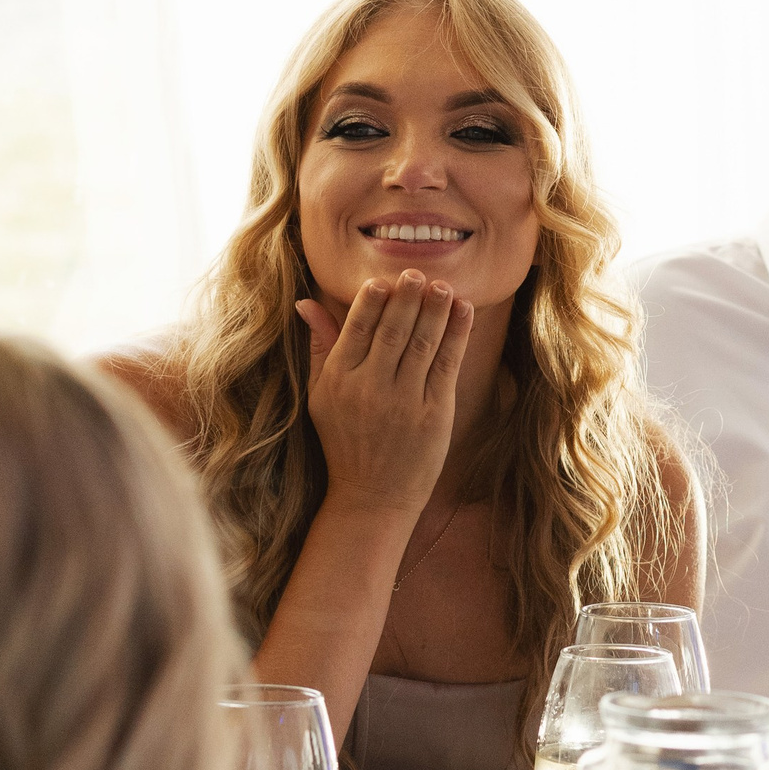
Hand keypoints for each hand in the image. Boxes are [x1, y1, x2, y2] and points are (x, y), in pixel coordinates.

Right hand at [295, 271, 473, 524]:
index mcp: (339, 379)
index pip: (357, 327)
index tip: (384, 278)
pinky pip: (446, 365)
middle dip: (407, 297)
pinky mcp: (434, 414)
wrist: (371, 497)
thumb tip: (306, 302)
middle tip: (417, 272)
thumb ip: (320, 346)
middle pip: (392, 330)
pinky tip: (462, 311)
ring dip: (435, 309)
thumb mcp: (320, 396)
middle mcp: (370, 388)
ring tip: (442, 285)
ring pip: (422, 343)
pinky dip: (456, 335)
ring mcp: (404, 402)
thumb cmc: (344, 442)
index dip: (372, 300)